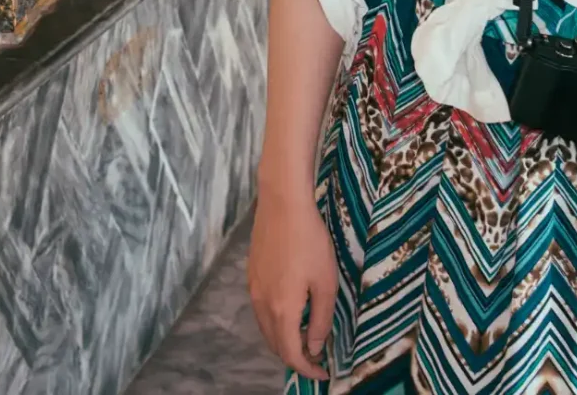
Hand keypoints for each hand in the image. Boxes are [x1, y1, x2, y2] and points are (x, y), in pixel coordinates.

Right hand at [247, 188, 337, 381]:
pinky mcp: (251, 275)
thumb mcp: (325, 283)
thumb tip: (315, 346)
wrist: (282, 204)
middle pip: (274, 344)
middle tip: (317, 358)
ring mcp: (253, 289)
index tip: (324, 372)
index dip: (307, 369)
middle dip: (295, 357)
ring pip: (265, 328)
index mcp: (282, 309)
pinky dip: (275, 322)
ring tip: (306, 337)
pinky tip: (291, 311)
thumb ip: (320, 319)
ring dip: (284, 340)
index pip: (291, 353)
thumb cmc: (310, 242)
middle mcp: (262, 304)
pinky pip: (261, 311)